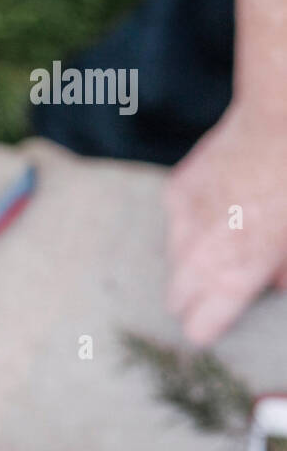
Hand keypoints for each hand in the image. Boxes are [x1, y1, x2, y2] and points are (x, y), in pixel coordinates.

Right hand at [165, 101, 286, 344]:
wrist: (280, 120)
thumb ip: (285, 269)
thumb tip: (277, 285)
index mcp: (235, 273)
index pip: (199, 325)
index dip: (207, 330)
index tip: (211, 330)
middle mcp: (200, 253)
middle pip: (176, 299)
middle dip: (192, 301)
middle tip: (210, 296)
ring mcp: (183, 220)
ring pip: (175, 258)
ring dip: (192, 260)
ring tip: (218, 247)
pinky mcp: (177, 190)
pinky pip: (177, 218)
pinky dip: (192, 220)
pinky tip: (217, 207)